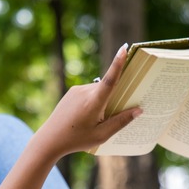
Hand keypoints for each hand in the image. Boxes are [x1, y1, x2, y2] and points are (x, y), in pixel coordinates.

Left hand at [32, 43, 141, 161]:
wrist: (49, 139)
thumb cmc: (77, 139)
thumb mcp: (102, 135)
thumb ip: (121, 122)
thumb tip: (138, 110)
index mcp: (94, 102)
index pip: (110, 79)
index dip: (118, 63)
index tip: (123, 48)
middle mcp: (85, 91)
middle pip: (108, 89)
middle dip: (114, 99)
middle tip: (108, 118)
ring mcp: (77, 90)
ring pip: (98, 91)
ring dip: (102, 101)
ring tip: (92, 122)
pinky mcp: (71, 92)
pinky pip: (89, 92)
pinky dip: (93, 101)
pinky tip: (85, 117)